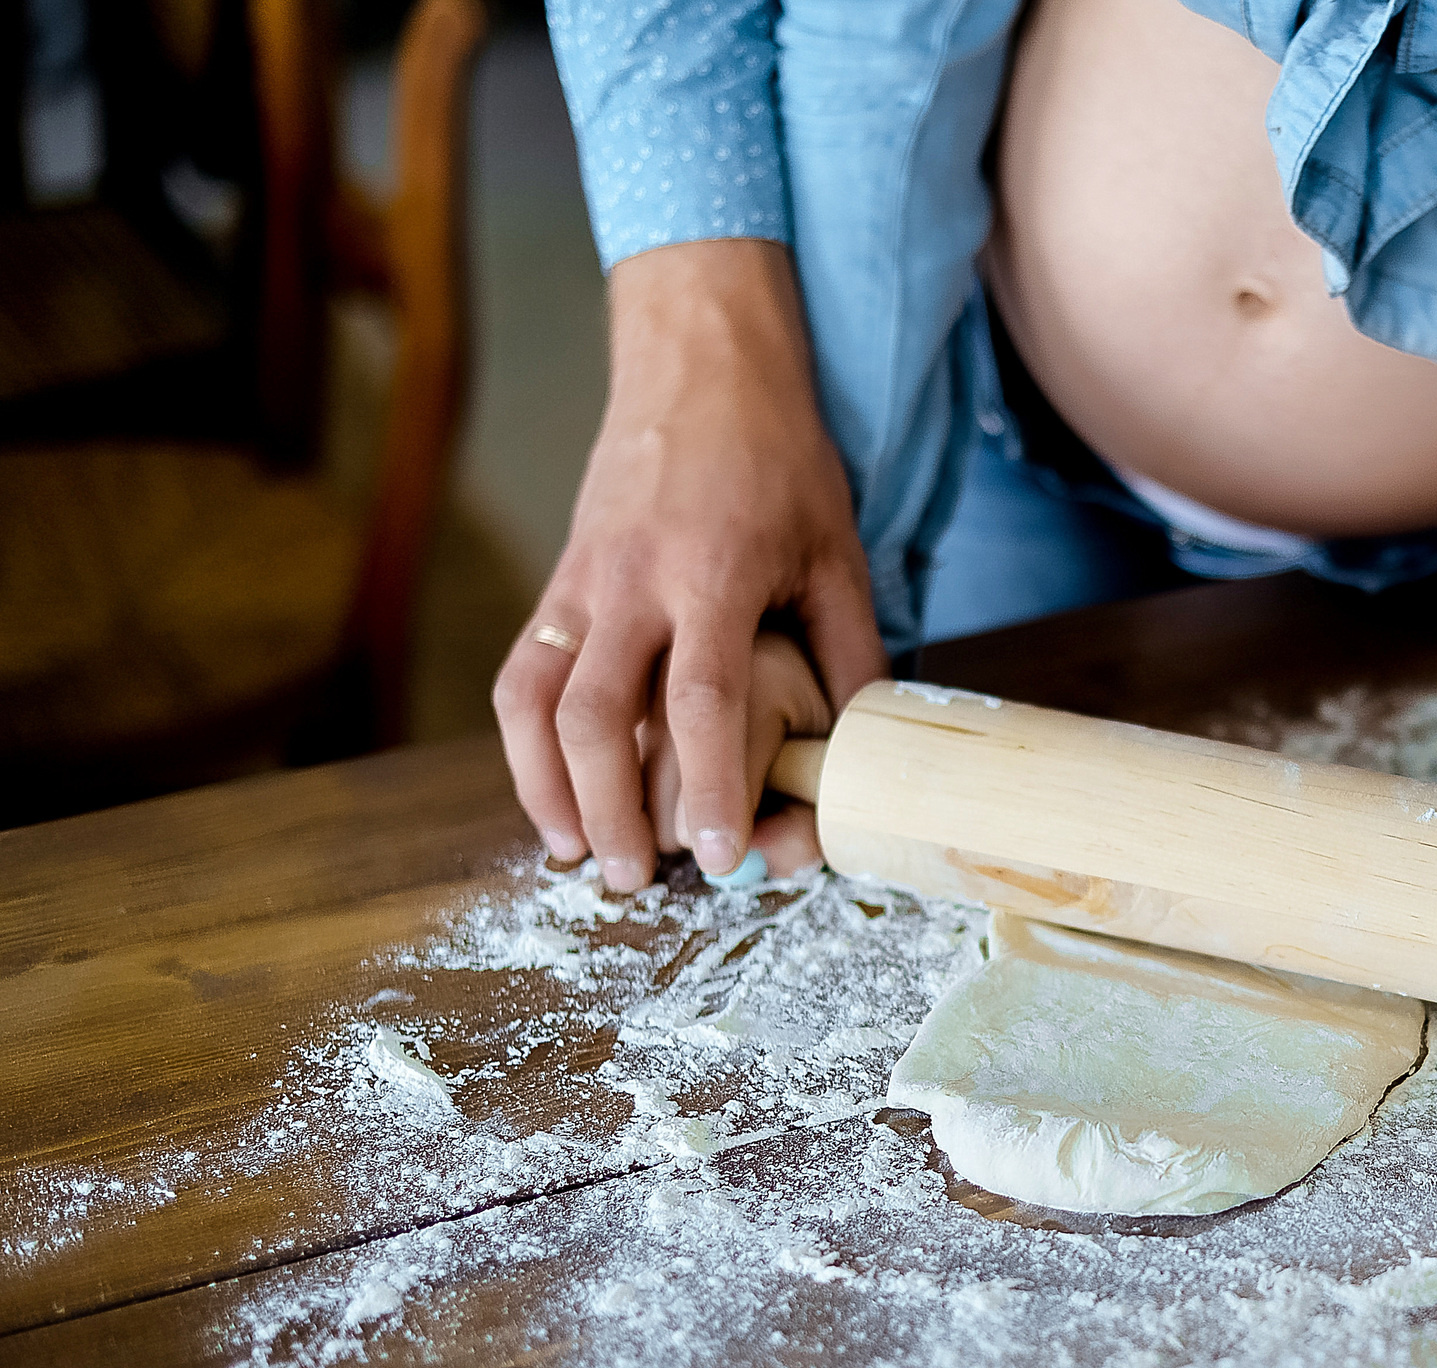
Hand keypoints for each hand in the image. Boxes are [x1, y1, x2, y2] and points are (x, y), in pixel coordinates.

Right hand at [493, 240, 886, 890]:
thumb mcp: (839, 553)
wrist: (701, 362)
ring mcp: (580, 580)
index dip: (709, 788)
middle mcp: (631, 581)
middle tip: (638, 882)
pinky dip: (524, 747)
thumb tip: (861, 756)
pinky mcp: (554, 581)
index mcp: (713, 573)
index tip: (720, 858)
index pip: (699, 701)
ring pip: (535, 702)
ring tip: (580, 857)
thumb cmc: (781, 460)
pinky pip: (520, 674)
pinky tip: (551, 796)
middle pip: (596, 718)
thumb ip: (851, 656)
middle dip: (612, 813)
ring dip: (549, 790)